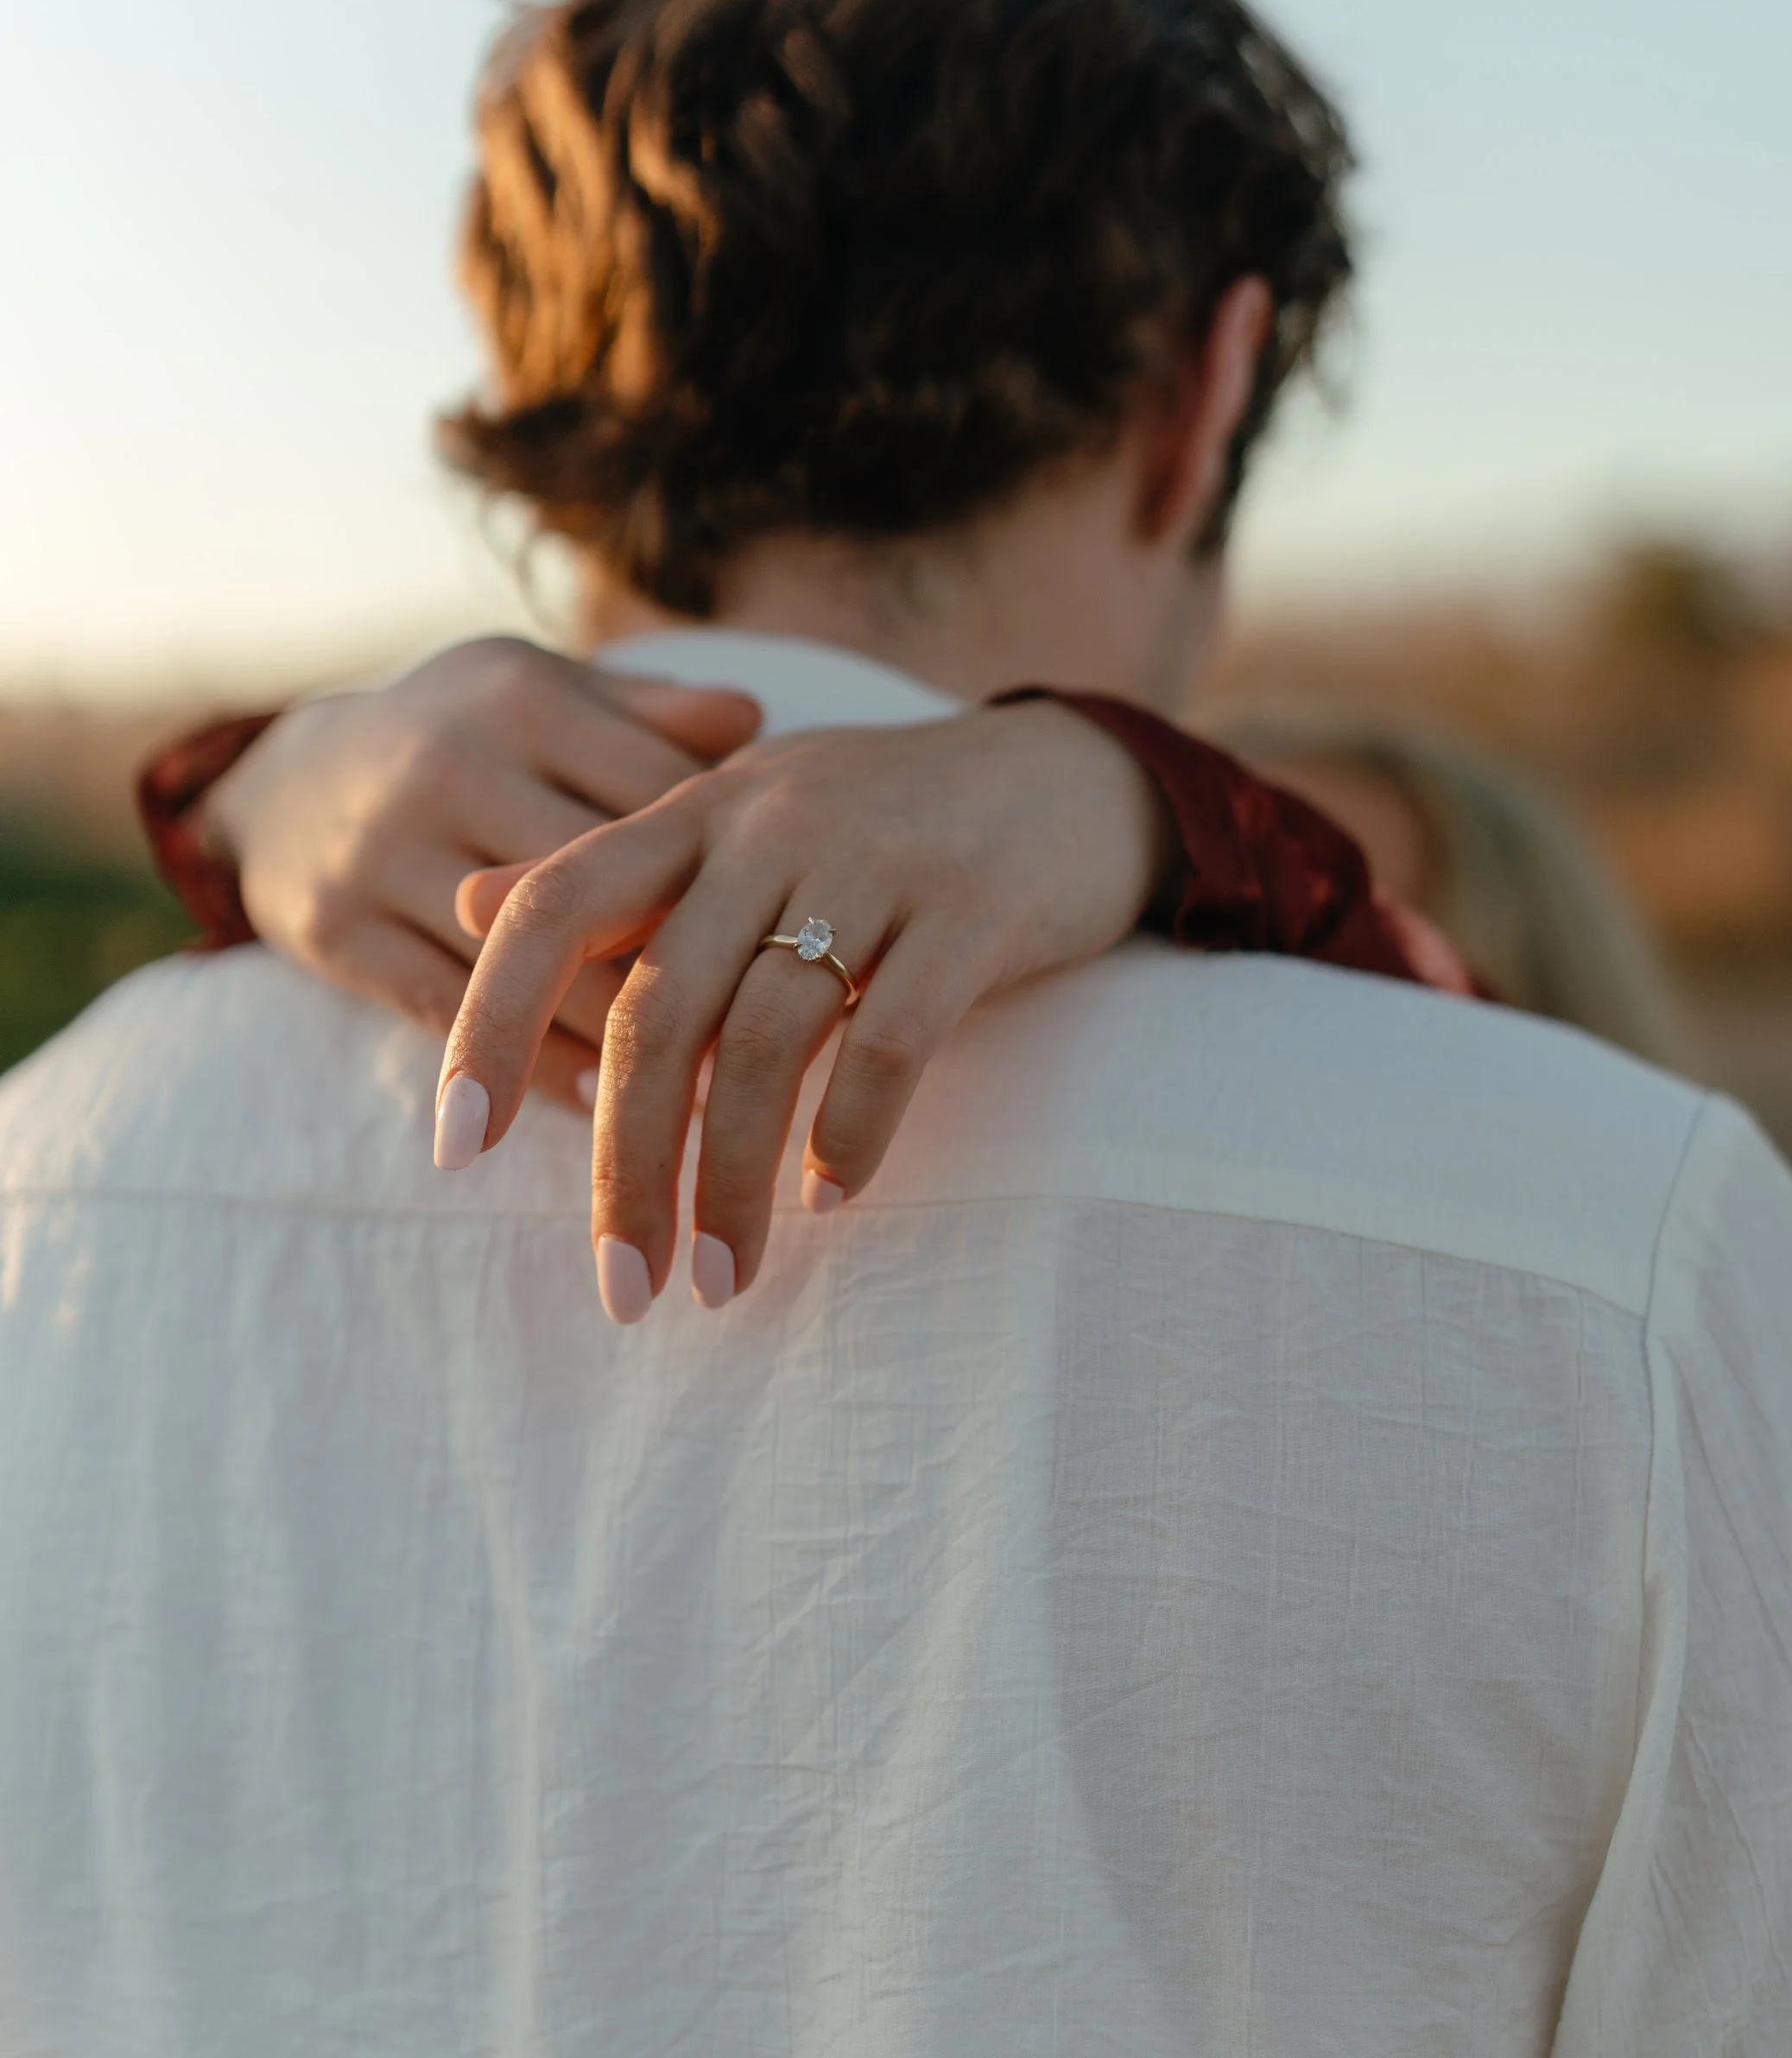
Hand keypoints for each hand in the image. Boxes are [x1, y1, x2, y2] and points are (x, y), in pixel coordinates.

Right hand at [200, 638, 761, 1103]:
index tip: (810, 936)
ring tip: (714, 1097)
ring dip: (627, 1046)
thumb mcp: (545, 692)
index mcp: (525, 704)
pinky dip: (533, 1068)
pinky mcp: (338, 930)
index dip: (738, 871)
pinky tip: (606, 1105)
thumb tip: (758, 718)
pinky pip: (452, 1012)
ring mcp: (386, 852)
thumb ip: (648, 712)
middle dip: (695, 972)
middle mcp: (451, 770)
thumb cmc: (463, 735)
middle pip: (602, 890)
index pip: (658, 797)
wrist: (281, 777)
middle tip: (780, 1043)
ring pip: (532, 969)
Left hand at [433, 699, 1169, 1319]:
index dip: (488, 1024)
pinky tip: (833, 1196)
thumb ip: (615, 869)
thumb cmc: (884, 817)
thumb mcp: (739, 821)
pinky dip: (853, 1131)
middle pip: (658, 1010)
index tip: (456, 1147)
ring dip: (733, 1180)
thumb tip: (465, 907)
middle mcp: (769, 829)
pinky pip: (892, 1039)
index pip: (553, 909)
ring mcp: (874, 864)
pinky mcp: (971, 911)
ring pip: (767, 1042)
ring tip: (723, 1277)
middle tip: (624, 1284)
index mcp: (697, 812)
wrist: (1069, 773)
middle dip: (628, 1165)